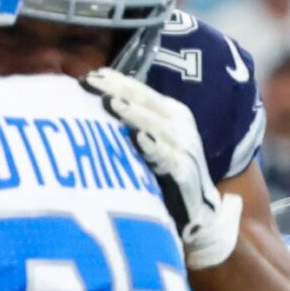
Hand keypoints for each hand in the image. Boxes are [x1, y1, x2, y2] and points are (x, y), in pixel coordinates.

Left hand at [84, 68, 239, 267]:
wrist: (198, 214)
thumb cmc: (163, 174)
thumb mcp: (149, 143)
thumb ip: (129, 123)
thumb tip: (91, 104)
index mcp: (171, 115)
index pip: (142, 92)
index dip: (118, 82)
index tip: (91, 75)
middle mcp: (180, 127)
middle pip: (146, 104)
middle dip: (120, 91)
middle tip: (92, 83)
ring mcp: (185, 149)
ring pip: (156, 126)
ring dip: (134, 115)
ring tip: (111, 104)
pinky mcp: (186, 174)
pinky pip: (168, 158)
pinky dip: (154, 147)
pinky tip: (138, 138)